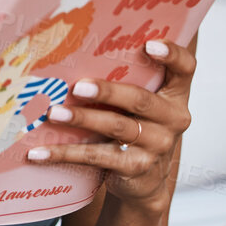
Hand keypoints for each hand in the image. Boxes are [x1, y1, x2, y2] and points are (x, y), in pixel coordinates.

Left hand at [27, 38, 194, 213]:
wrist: (144, 181)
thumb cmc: (135, 126)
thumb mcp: (138, 104)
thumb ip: (125, 79)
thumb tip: (70, 53)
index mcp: (175, 94)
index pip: (185, 69)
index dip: (172, 55)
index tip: (149, 44)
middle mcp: (173, 118)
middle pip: (141, 99)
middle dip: (107, 91)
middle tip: (77, 86)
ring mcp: (157, 145)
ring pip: (117, 127)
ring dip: (82, 119)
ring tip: (53, 113)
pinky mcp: (136, 167)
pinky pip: (96, 157)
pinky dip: (65, 153)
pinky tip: (39, 152)